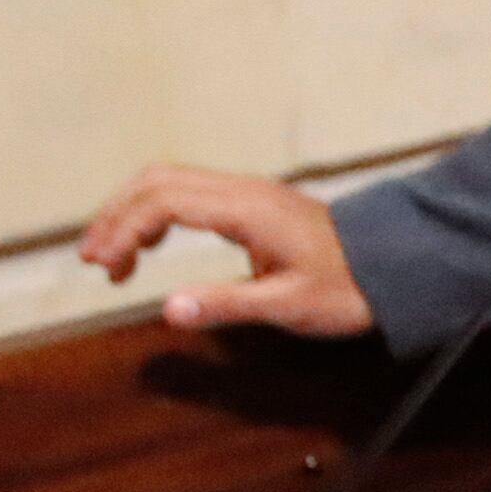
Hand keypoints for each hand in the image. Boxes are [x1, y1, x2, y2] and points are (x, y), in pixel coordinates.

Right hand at [78, 167, 373, 335]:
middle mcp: (244, 191)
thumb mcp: (290, 306)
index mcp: (248, 210)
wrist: (396, 266)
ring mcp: (249, 192)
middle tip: (94, 261)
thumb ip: (229, 305)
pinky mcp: (252, 203)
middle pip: (157, 181)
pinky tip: (149, 245)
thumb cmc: (349, 289)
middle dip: (117, 215)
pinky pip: (190, 192)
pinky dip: (157, 213)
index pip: (163, 201)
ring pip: (170, 182)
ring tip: (112, 258)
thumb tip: (170, 309)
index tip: (105, 267)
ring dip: (133, 212)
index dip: (123, 229)